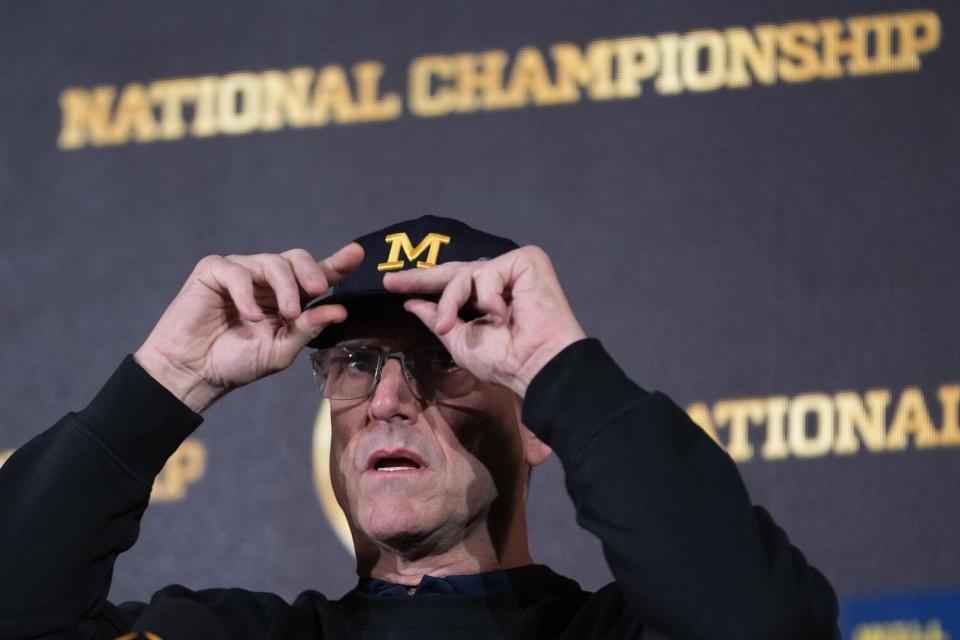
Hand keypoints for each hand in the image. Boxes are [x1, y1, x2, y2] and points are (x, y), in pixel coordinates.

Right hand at [134, 244, 363, 412]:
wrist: (194, 373)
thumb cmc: (236, 362)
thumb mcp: (281, 349)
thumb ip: (308, 328)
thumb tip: (339, 310)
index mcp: (288, 298)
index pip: (317, 275)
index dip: (338, 263)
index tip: (357, 254)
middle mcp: (266, 281)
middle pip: (296, 259)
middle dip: (311, 272)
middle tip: (316, 291)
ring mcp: (240, 273)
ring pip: (272, 262)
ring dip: (284, 287)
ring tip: (286, 314)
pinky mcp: (213, 271)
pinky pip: (237, 272)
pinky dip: (247, 293)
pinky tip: (249, 316)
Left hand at [382, 245, 585, 396]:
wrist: (537, 366)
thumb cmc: (506, 361)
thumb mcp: (460, 341)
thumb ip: (438, 317)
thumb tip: (411, 303)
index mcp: (488, 297)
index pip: (453, 283)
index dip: (422, 283)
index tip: (392, 285)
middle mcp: (502, 279)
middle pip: (455, 270)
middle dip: (422, 278)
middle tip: (392, 282)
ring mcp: (514, 268)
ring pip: (466, 272)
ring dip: (451, 300)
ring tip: (449, 325)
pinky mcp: (528, 260)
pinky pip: (488, 272)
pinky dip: (487, 297)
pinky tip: (501, 317)